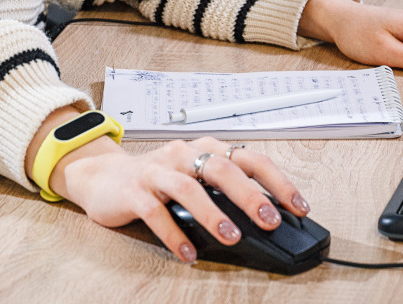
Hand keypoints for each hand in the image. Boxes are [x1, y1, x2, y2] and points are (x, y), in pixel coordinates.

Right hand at [40, 131, 308, 262]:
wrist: (102, 176)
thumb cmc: (158, 179)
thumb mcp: (194, 177)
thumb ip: (223, 190)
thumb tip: (267, 216)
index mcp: (204, 148)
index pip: (248, 158)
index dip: (277, 181)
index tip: (299, 206)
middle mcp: (183, 154)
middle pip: (220, 168)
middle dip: (248, 194)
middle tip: (269, 219)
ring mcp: (157, 172)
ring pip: (188, 188)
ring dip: (212, 214)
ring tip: (231, 237)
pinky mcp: (134, 192)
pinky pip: (155, 212)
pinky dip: (173, 234)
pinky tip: (188, 253)